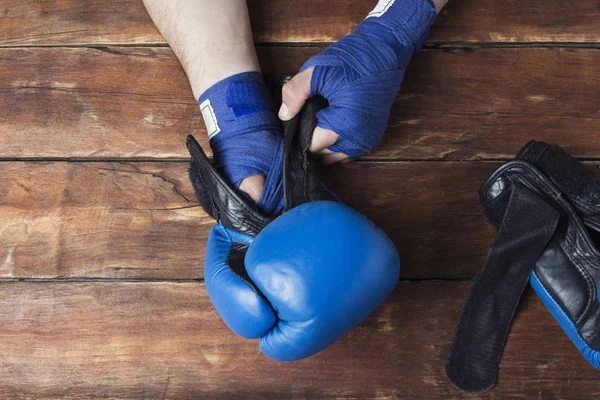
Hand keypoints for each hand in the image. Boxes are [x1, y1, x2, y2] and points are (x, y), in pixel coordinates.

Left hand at [279, 0, 436, 163]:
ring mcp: (369, 138)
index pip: (312, 147)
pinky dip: (339, 145)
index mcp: (343, 124)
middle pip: (325, 154)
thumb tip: (284, 116)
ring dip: (326, 147)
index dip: (298, 139)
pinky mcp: (375, 134)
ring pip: (338, 156)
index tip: (291, 128)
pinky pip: (351, 151)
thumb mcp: (316, 71)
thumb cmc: (351, 59)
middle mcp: (358, 138)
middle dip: (312, 143)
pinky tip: (330, 129)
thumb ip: (295, 93)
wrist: (385, 50)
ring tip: (315, 127)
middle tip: (302, 124)